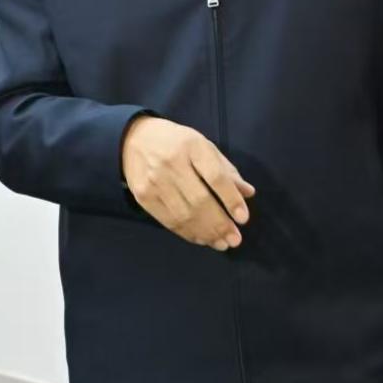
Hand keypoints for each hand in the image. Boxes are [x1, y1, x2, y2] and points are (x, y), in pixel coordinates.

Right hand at [120, 117, 253, 250]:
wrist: (134, 139)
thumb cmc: (177, 142)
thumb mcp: (204, 146)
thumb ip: (226, 170)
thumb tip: (248, 193)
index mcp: (191, 146)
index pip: (215, 176)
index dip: (231, 199)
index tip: (243, 218)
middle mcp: (171, 163)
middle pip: (199, 200)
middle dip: (220, 224)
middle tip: (235, 239)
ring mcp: (155, 182)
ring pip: (184, 215)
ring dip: (206, 233)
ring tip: (221, 243)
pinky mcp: (144, 197)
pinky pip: (169, 221)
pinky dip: (188, 233)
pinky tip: (202, 239)